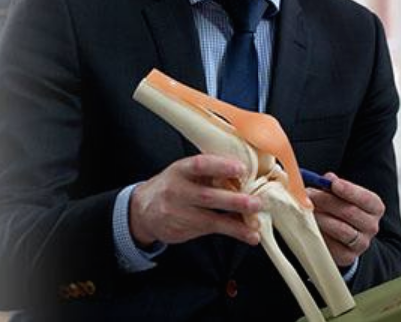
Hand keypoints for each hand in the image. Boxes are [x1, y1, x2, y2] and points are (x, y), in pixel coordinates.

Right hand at [129, 154, 262, 246]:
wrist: (144, 210)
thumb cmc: (173, 185)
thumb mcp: (185, 171)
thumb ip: (209, 171)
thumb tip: (247, 173)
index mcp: (181, 170)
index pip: (200, 165)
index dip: (221, 166)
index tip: (241, 169)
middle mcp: (178, 191)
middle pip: (207, 196)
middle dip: (234, 201)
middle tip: (256, 203)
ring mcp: (180, 213)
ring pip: (210, 219)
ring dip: (237, 224)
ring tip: (255, 225)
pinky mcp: (184, 230)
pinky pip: (211, 231)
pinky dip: (233, 232)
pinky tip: (249, 235)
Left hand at [306, 173, 383, 266]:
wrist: (345, 237)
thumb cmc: (341, 210)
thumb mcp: (341, 195)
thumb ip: (334, 185)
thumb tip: (328, 178)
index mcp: (375, 207)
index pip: (365, 198)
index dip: (349, 190)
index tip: (332, 183)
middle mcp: (372, 226)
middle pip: (350, 212)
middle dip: (327, 201)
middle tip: (310, 195)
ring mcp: (361, 243)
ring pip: (341, 229)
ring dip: (322, 218)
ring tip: (308, 211)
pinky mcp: (348, 256)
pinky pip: (332, 245)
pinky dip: (320, 234)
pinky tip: (312, 226)